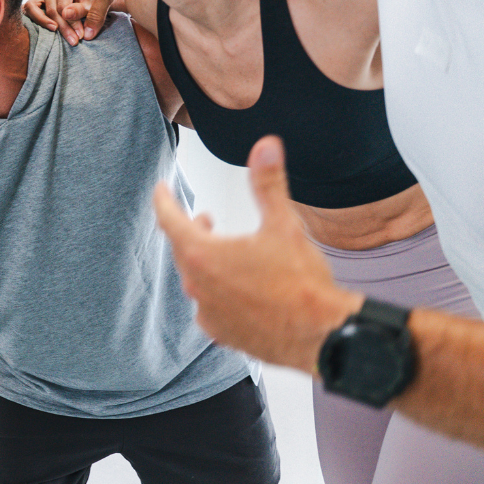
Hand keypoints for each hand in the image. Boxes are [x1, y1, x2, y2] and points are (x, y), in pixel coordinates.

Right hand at [21, 0, 111, 44]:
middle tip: (74, 40)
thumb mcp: (95, 3)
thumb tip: (66, 15)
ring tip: (57, 34)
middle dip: (62, 26)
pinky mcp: (37, 0)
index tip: (81, 35)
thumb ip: (83, 9)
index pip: (62, 5)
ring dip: (44, 23)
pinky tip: (50, 29)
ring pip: (33, 8)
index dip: (71, 23)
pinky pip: (28, 9)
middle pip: (50, 9)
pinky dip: (36, 20)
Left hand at [154, 136, 362, 370]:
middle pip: (183, 250)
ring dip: (205, 260)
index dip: (164, 201)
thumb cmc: (302, 286)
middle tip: (202, 218)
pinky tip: (237, 286)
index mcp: (204, 255)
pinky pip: (210, 305)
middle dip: (190, 230)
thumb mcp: (285, 225)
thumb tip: (265, 147)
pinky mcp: (222, 332)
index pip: (170, 220)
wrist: (322, 336)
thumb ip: (269, 184)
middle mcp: (198, 286)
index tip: (161, 190)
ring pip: (196, 278)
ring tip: (223, 250)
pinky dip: (218, 290)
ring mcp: (208, 312)